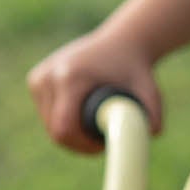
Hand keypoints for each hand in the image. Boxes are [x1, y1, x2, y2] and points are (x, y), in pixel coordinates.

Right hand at [27, 31, 161, 152]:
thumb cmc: (136, 70)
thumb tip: (152, 133)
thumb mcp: (150, 93)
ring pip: (49, 125)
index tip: (103, 146)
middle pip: (55, 131)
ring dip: (70, 134)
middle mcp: (48, 76)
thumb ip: (153, 115)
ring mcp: (39, 77)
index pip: (63, 129)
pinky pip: (47, 114)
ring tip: (94, 128)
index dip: (82, 146)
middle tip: (102, 142)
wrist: (120, 42)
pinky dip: (62, 122)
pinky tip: (80, 116)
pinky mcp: (36, 79)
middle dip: (78, 143)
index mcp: (70, 78)